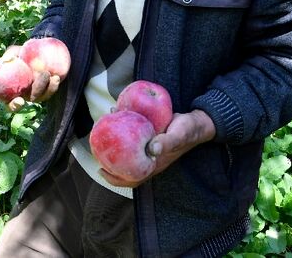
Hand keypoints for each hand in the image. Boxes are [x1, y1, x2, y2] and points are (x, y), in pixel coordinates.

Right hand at [0, 45, 62, 111]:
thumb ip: (9, 56)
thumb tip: (4, 61)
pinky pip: (47, 94)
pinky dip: (52, 87)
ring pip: (33, 99)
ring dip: (39, 89)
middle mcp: (15, 94)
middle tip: (20, 101)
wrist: (41, 52)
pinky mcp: (43, 94)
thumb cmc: (23, 52)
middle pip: (12, 106)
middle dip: (15, 106)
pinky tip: (55, 78)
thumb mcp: (14, 51)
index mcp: (2, 85)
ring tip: (46, 74)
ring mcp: (29, 95)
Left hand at [100, 109, 215, 187]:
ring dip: (113, 142)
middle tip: (95, 149)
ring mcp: (147, 147)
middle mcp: (148, 158)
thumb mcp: (178, 135)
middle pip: (124, 165)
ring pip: (126, 150)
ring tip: (102, 128)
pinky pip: (131, 134)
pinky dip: (122, 125)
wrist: (196, 121)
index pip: (132, 179)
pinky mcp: (147, 135)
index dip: (116, 179)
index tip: (100, 171)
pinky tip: (116, 112)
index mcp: (153, 164)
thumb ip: (167, 142)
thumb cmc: (188, 131)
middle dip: (108, 160)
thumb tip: (152, 149)